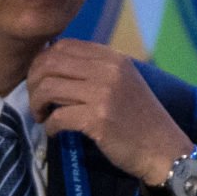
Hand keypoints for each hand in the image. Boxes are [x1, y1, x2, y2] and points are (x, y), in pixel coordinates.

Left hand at [25, 39, 196, 189]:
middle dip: (33, 83)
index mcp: (112, 58)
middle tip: (37, 102)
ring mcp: (103, 94)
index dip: (42, 63)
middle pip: (50, 64)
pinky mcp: (98, 119)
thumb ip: (95, 70)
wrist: (163, 149)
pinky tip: (55, 132)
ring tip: (43, 117)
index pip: (63, 46)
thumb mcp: (122, 82)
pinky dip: (49, 127)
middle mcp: (108, 70)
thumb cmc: (139, 120)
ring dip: (37, 104)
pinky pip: (57, 117)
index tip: (40, 82)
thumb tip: (53, 63)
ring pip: (48, 88)